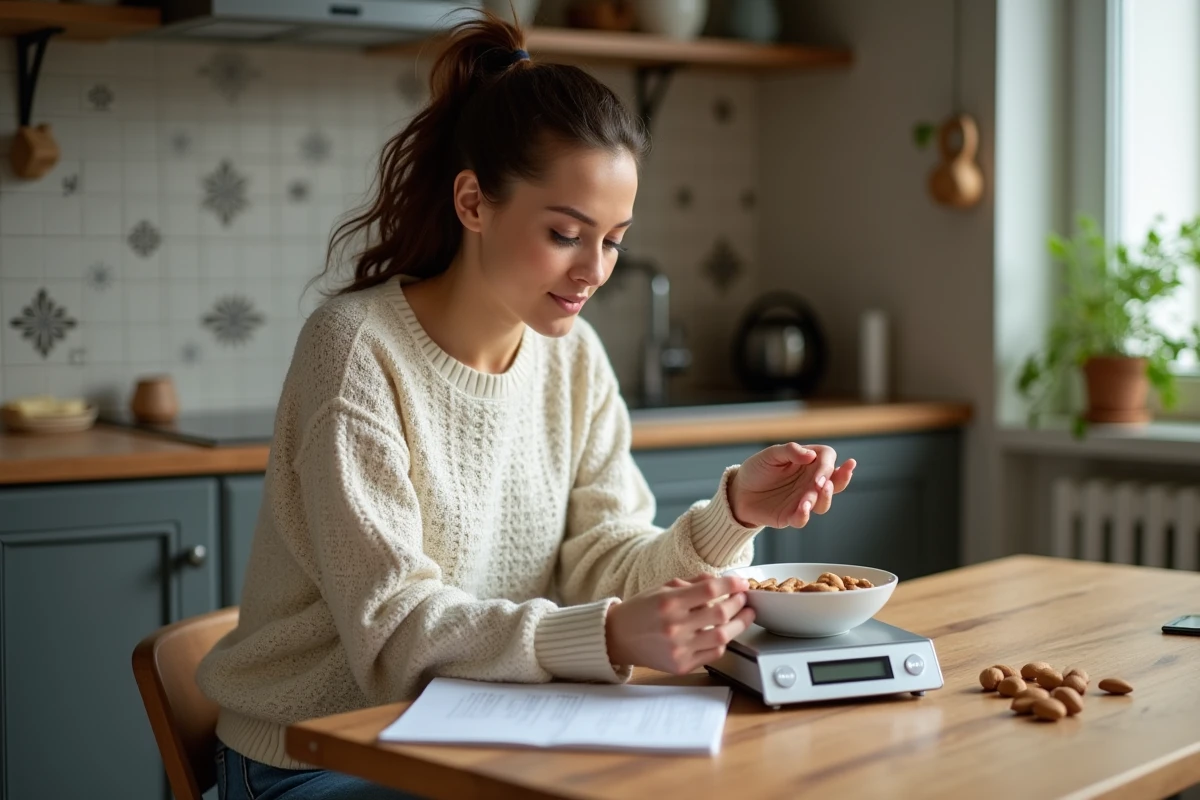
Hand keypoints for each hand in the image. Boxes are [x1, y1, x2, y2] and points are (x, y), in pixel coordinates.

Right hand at [605, 575, 754, 674]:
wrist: (618, 638)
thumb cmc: (641, 610)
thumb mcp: (663, 588)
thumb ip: (693, 583)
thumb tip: (722, 580)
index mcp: (669, 602)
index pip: (710, 589)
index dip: (731, 584)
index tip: (742, 582)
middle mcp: (674, 626)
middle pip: (721, 613)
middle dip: (739, 603)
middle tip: (744, 598)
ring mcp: (679, 648)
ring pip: (723, 636)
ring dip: (740, 623)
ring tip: (745, 615)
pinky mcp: (681, 665)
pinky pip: (713, 654)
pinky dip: (723, 641)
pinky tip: (725, 633)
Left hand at [728, 443, 854, 527]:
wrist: (739, 491)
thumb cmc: (757, 469)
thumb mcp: (770, 454)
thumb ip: (790, 451)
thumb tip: (811, 455)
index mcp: (808, 462)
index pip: (828, 459)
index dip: (827, 465)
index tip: (819, 471)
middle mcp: (811, 481)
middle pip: (835, 483)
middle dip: (837, 483)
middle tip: (824, 484)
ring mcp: (803, 499)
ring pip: (823, 503)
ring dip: (821, 500)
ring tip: (809, 498)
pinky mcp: (791, 515)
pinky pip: (802, 519)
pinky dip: (804, 515)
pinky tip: (802, 510)